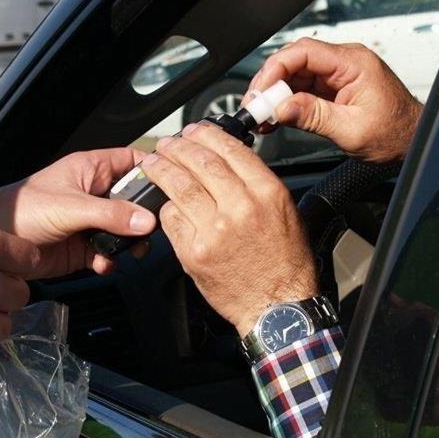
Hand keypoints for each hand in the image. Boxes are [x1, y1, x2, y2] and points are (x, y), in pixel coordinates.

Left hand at [0, 148, 156, 277]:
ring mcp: (89, 221)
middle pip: (133, 199)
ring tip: (130, 251)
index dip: (152, 169)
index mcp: (91, 169)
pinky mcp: (82, 247)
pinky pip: (108, 252)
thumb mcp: (71, 207)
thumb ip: (110, 214)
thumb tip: (147, 221)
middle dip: (144, 216)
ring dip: (130, 242)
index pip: (131, 160)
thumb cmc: (21, 210)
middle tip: (151, 230)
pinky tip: (103, 263)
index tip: (171, 184)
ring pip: (124, 229)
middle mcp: (94, 193)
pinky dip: (110, 259)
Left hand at [140, 122, 317, 335]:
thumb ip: (257, 184)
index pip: (229, 149)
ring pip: (179, 186)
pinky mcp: (195, 252)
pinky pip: (171, 219)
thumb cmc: (284, 262)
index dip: (205, 135)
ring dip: (161, 169)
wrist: (277, 306)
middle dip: (177, 147)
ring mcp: (215, 230)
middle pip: (200, 162)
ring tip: (153, 163)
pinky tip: (163, 202)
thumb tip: (228, 160)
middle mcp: (241, 206)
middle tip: (167, 144)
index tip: (194, 131)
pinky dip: (165, 208)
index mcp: (267, 192)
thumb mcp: (285, 212)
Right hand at [246, 38, 422, 161]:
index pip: (304, 51)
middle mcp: (344, 63)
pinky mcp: (332, 90)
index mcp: (353, 63)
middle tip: (254, 106)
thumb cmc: (396, 133)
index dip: (276, 68)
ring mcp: (337, 76)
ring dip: (275, 94)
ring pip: (295, 75)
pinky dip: (286, 103)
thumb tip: (282, 108)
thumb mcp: (352, 130)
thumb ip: (315, 117)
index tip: (261, 91)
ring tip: (260, 116)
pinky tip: (274, 117)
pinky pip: (302, 89)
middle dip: (270, 82)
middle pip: (295, 61)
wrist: (413, 141)